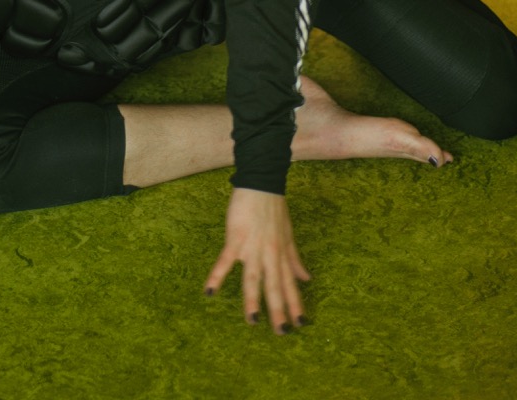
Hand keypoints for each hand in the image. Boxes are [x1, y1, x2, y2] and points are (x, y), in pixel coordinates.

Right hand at [204, 188, 310, 332]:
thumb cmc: (274, 208)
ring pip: (254, 278)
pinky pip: (226, 260)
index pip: (291, 284)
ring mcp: (253, 247)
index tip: (301, 324)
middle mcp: (270, 254)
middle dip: (279, 310)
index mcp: (282, 255)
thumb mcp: (289, 235)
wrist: (261, 183)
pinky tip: (209, 291)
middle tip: (282, 333)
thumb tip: (307, 279)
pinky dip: (217, 276)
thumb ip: (295, 260)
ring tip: (252, 321)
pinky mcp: (236, 238)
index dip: (296, 304)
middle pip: (275, 286)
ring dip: (253, 299)